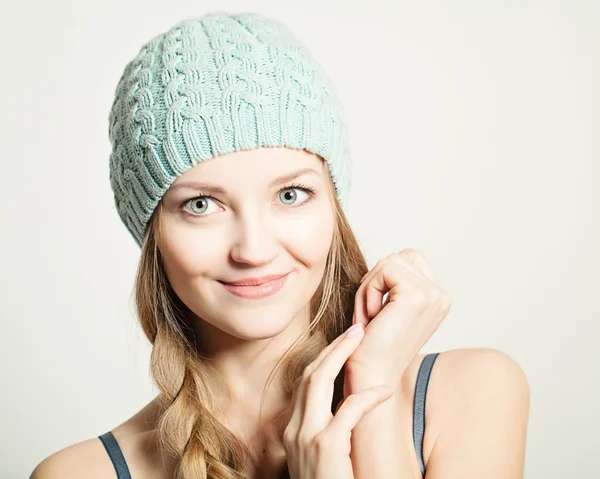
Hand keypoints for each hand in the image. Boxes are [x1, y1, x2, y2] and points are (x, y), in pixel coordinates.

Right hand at [283, 323, 395, 478]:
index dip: (324, 359)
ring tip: (362, 339)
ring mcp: (307, 439)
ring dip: (341, 355)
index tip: (344, 344)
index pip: (304, 384)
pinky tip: (385, 390)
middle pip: (309, 374)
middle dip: (332, 348)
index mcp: (294, 431)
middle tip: (355, 329)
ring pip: (318, 381)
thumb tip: (348, 407)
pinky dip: (367, 396)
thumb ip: (329, 432)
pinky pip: (347, 411)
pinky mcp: (326, 449)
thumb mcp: (323, 458)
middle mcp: (295, 430)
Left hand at [344, 249, 451, 391]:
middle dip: (375, 281)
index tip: (375, 308)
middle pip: (398, 258)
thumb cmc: (373, 345)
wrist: (372, 375)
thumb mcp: (392, 308)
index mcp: (439, 299)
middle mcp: (441, 296)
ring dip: (369, 287)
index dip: (383, 278)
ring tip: (369, 316)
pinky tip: (370, 317)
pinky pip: (383, 270)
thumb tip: (391, 259)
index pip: (408, 260)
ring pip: (388, 262)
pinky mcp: (416, 295)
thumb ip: (399, 283)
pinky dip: (368, 291)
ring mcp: (432, 295)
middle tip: (369, 313)